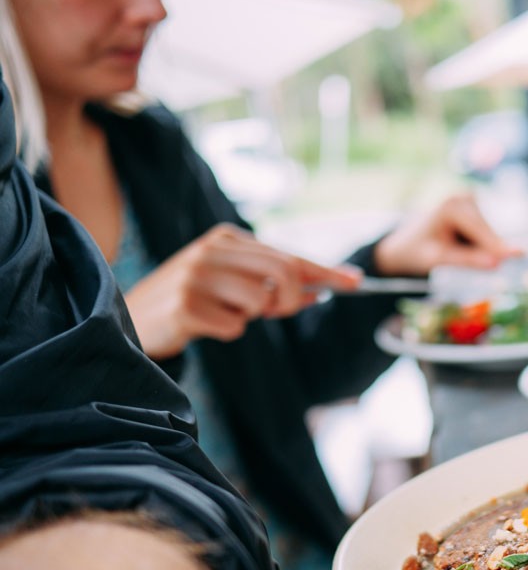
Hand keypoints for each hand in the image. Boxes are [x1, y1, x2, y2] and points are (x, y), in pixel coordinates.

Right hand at [124, 223, 361, 359]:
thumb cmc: (192, 299)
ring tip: (226, 313)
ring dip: (254, 317)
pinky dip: (229, 331)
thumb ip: (272, 282)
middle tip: (279, 312)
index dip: (324, 270)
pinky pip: (235, 327)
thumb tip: (322, 288)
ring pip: (261, 301)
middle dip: (292, 299)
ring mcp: (197, 277)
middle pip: (282, 273)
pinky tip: (204, 324)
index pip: (287, 254)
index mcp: (226, 238)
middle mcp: (211, 251)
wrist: (131, 317)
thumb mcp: (232, 282)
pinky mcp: (186, 306)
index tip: (355, 282)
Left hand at [373, 193, 519, 275]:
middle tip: (485, 269)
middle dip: (488, 251)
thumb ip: (467, 260)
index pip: (480, 231)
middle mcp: (464, 198)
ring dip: (482, 249)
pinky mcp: (476, 207)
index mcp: (451, 207)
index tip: (522, 253)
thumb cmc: (418, 252)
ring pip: (489, 234)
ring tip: (455, 252)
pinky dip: (480, 244)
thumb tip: (496, 264)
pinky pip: (486, 233)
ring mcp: (471, 200)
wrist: (406, 243)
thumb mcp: (438, 259)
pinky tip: (461, 245)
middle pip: (487, 232)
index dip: (497, 246)